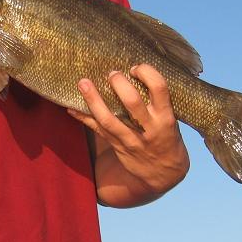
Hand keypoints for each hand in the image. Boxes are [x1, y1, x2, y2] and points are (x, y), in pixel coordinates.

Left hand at [67, 64, 189, 204]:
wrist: (163, 173)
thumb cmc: (167, 139)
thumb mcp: (170, 120)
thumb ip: (157, 103)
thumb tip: (134, 74)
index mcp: (165, 118)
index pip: (159, 89)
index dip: (147, 73)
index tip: (137, 68)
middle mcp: (148, 128)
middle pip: (132, 102)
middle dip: (119, 84)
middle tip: (112, 74)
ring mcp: (131, 139)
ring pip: (109, 119)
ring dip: (93, 100)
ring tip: (83, 83)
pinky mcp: (117, 146)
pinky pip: (98, 131)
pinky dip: (83, 118)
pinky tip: (71, 108)